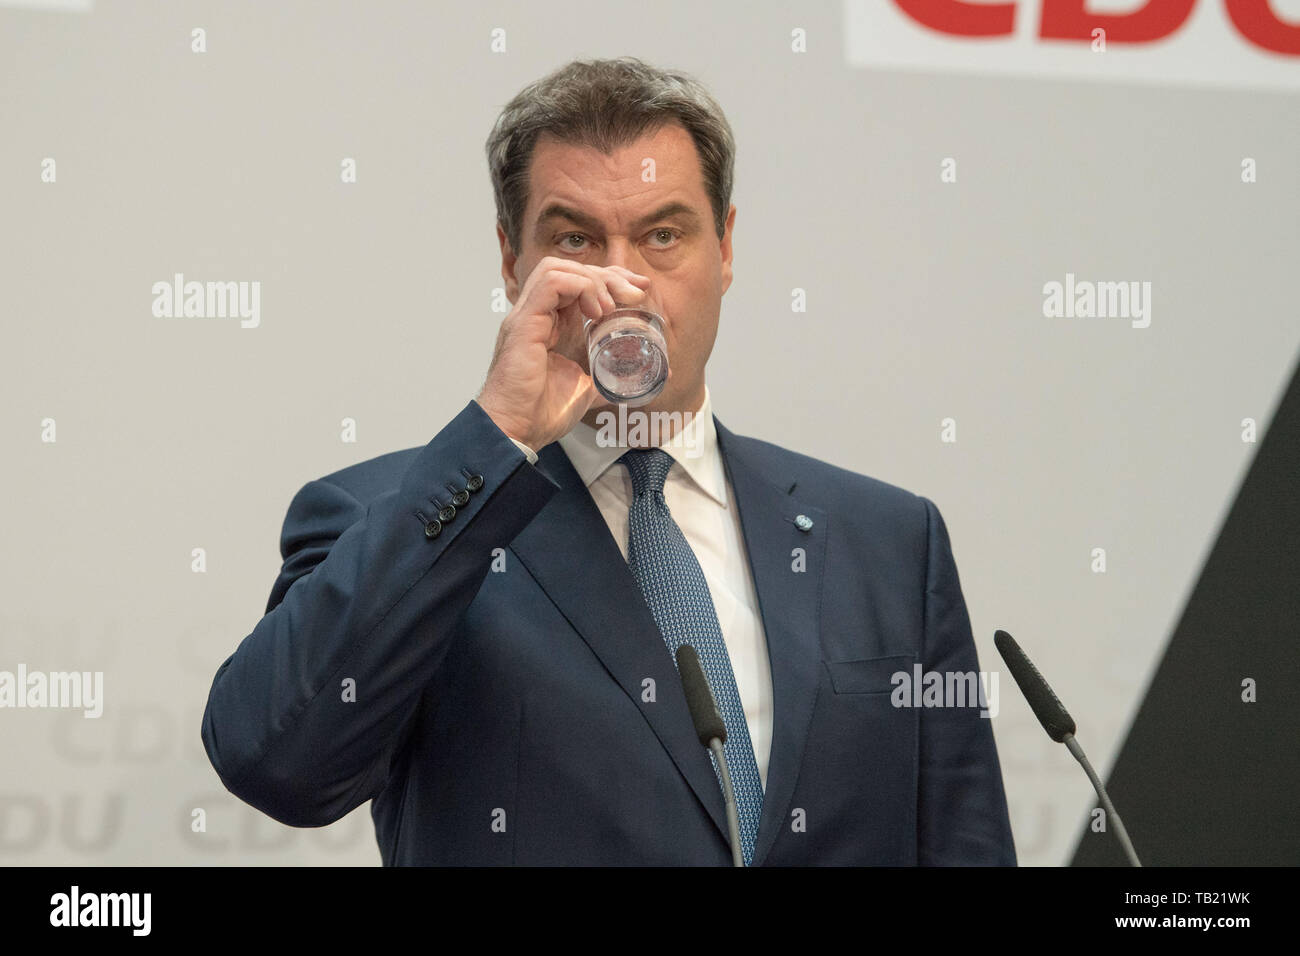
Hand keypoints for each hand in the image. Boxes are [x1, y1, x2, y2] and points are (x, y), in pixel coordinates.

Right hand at [477, 257, 650, 450]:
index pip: (577, 280)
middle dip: (608, 274)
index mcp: (551, 324)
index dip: (610, 278)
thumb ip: (614, 378)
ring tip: (611, 307)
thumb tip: (653, 375)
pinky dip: (580, 288)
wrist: (517, 431)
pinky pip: (551, 282)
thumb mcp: (589, 388)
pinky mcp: (524, 323)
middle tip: (635, 293)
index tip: (639, 290)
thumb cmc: (542, 413)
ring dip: (593, 280)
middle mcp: (537, 314)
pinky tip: (597, 311)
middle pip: (570, 268)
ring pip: (558, 268)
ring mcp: (528, 316)